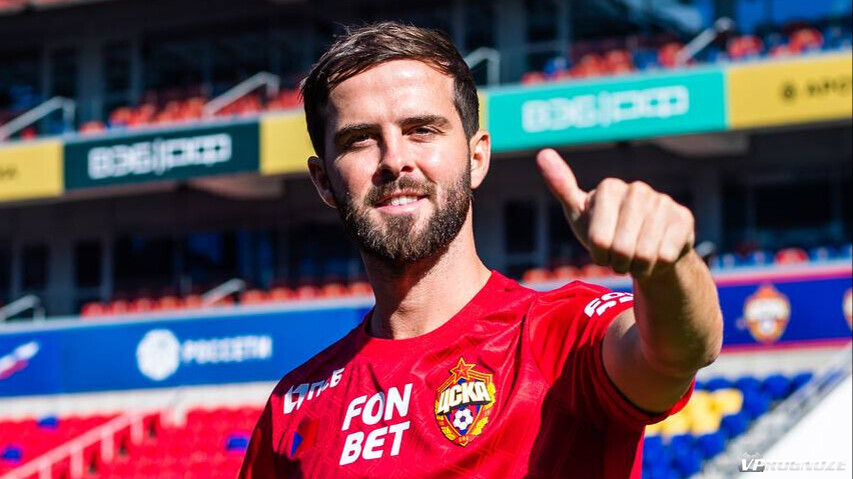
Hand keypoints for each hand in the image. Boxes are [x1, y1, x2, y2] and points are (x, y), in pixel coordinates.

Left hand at [536, 149, 694, 278]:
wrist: (646, 250)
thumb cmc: (607, 231)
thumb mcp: (580, 213)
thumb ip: (562, 186)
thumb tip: (543, 153)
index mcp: (608, 188)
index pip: (599, 240)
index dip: (599, 254)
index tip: (601, 250)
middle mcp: (637, 190)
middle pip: (621, 248)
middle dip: (618, 263)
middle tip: (619, 259)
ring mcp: (663, 202)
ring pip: (645, 254)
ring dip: (638, 266)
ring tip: (636, 259)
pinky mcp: (683, 218)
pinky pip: (666, 255)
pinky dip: (658, 265)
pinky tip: (656, 257)